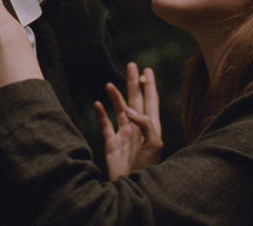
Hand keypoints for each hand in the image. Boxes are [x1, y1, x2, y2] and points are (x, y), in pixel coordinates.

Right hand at [94, 62, 162, 179]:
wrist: (131, 187)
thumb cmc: (147, 168)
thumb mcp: (154, 144)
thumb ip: (145, 124)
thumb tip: (129, 110)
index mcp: (151, 128)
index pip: (151, 101)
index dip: (150, 85)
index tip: (147, 70)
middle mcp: (137, 128)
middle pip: (135, 100)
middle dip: (133, 83)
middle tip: (131, 65)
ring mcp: (124, 135)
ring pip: (119, 110)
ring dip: (115, 96)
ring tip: (109, 84)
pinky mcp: (111, 143)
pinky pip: (105, 125)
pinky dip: (101, 114)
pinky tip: (98, 104)